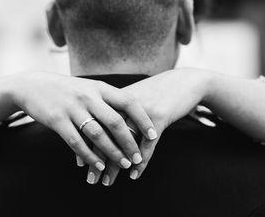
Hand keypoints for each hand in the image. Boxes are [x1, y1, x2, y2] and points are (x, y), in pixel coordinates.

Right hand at [9, 71, 156, 171]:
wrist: (32, 86)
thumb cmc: (66, 90)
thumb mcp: (88, 88)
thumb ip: (106, 100)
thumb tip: (131, 114)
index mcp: (99, 88)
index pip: (128, 101)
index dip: (142, 119)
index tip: (153, 134)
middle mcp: (88, 96)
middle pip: (115, 121)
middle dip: (129, 142)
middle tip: (138, 158)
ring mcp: (72, 108)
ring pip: (98, 134)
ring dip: (112, 152)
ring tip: (123, 165)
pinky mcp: (57, 120)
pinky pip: (76, 142)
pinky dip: (90, 156)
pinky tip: (98, 166)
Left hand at [85, 68, 209, 185]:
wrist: (184, 81)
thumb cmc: (157, 92)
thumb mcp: (134, 97)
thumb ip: (117, 110)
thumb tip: (100, 129)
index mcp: (115, 98)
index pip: (95, 125)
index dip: (87, 145)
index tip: (80, 164)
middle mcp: (124, 104)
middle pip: (106, 135)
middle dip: (96, 159)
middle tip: (90, 179)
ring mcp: (141, 111)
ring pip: (124, 142)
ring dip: (115, 165)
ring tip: (107, 182)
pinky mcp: (159, 117)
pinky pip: (147, 144)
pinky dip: (140, 161)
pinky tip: (134, 175)